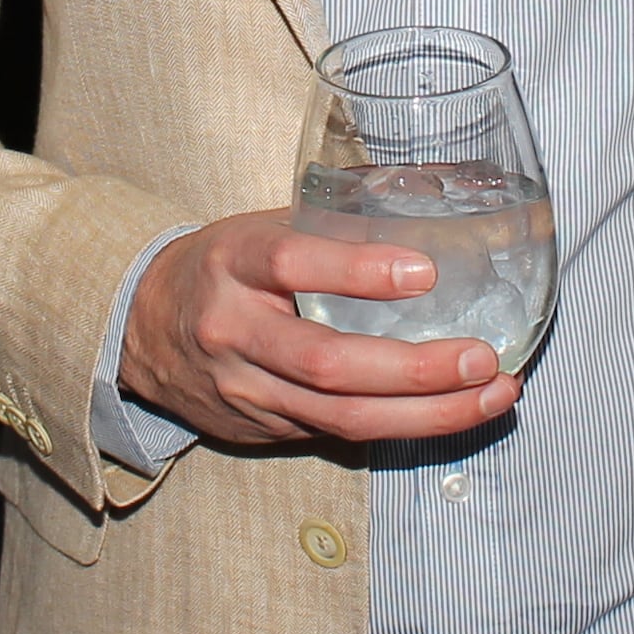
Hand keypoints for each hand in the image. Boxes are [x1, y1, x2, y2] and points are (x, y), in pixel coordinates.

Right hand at [120, 210, 520, 447]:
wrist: (142, 332)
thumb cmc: (223, 269)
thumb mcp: (260, 229)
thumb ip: (332, 225)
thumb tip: (435, 198)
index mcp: (233, 261)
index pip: (292, 264)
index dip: (358, 271)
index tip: (425, 270)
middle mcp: (234, 330)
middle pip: (326, 363)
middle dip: (414, 369)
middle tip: (480, 358)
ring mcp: (245, 389)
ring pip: (340, 416)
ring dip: (427, 413)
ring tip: (492, 393)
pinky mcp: (262, 429)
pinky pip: (338, 434)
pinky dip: (402, 425)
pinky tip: (453, 411)